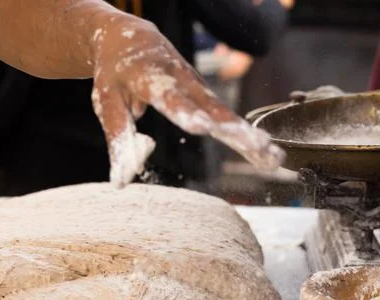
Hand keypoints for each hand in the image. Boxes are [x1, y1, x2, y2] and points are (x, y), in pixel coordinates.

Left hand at [89, 17, 284, 186]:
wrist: (132, 38)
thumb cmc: (115, 73)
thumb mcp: (107, 102)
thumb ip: (119, 139)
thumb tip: (122, 181)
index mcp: (152, 77)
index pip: (170, 97)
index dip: (186, 112)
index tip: (202, 128)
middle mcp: (182, 81)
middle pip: (211, 108)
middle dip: (235, 130)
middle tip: (258, 147)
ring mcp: (198, 88)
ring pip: (226, 114)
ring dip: (250, 137)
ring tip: (273, 158)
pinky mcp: (206, 96)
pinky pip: (228, 119)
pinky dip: (248, 137)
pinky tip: (269, 156)